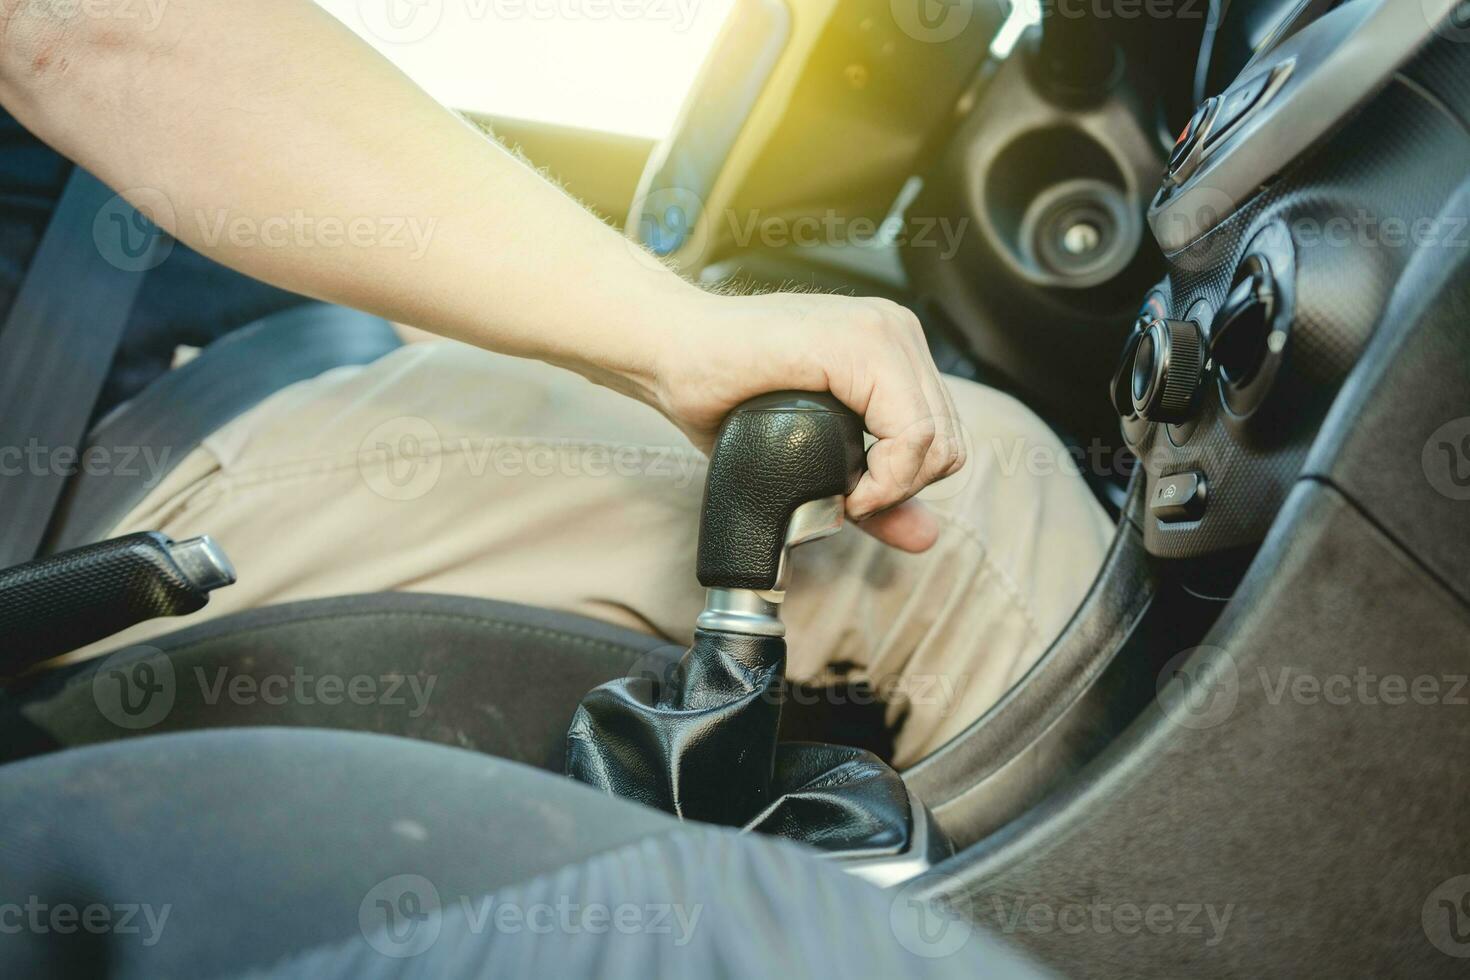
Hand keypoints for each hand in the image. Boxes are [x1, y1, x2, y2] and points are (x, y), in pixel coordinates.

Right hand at [650, 291, 966, 553]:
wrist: (668, 353)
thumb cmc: (724, 394)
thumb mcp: (815, 456)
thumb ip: (878, 493)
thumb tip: (927, 538)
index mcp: (893, 346)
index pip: (946, 436)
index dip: (908, 487)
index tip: (855, 503)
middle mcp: (896, 330)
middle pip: (950, 443)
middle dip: (902, 490)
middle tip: (847, 500)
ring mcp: (881, 331)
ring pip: (937, 440)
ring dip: (893, 486)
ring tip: (843, 493)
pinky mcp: (858, 343)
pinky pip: (911, 432)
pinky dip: (886, 478)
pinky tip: (846, 488)